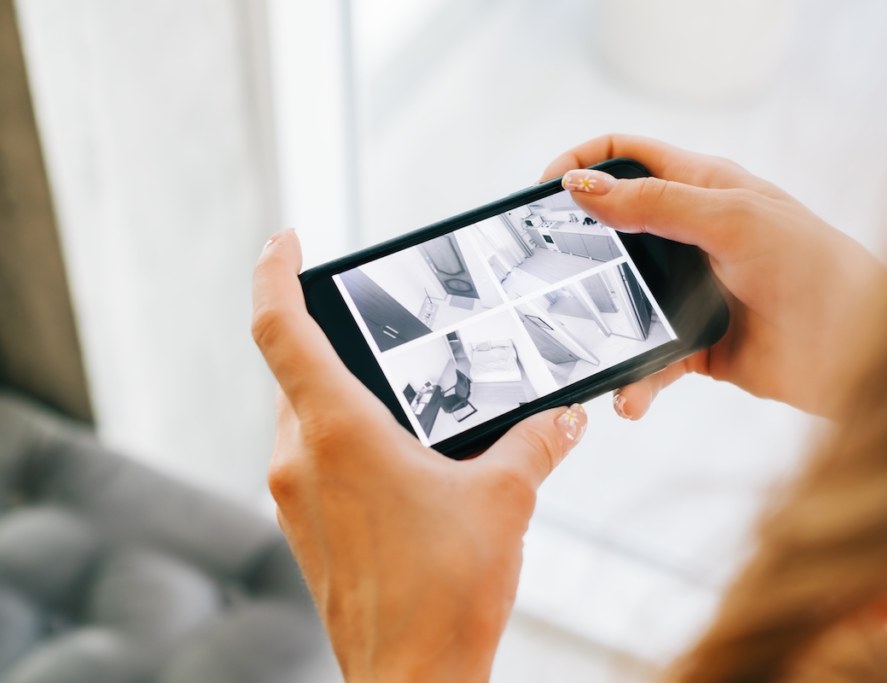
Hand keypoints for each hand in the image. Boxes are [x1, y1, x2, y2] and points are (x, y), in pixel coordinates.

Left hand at [251, 230, 587, 681]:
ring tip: (406, 398)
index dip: (275, 274)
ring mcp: (294, 501)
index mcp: (337, 433)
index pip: (280, 329)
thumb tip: (565, 419)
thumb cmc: (445, 594)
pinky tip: (403, 460)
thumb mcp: (505, 501)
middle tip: (384, 331)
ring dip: (343, 397)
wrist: (412, 681)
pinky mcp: (307, 531)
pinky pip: (313, 462)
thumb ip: (535, 446)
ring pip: (304, 420)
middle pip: (295, 373)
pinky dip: (345, 441)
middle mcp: (299, 461)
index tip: (283, 241)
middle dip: (332, 343)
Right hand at [543, 134, 885, 416]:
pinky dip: (634, 382)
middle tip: (545, 274)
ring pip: (621, 303)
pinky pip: (646, 360)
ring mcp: (689, 292)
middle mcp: (691, 235)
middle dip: (575, 253)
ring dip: (600, 328)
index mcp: (702, 187)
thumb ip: (655, 203)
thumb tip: (582, 185)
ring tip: (585, 349)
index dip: (582, 161)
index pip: (628, 156)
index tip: (543, 191)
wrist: (862, 353)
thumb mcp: (731, 219)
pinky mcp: (694, 345)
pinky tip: (631, 397)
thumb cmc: (814, 267)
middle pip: (613, 231)